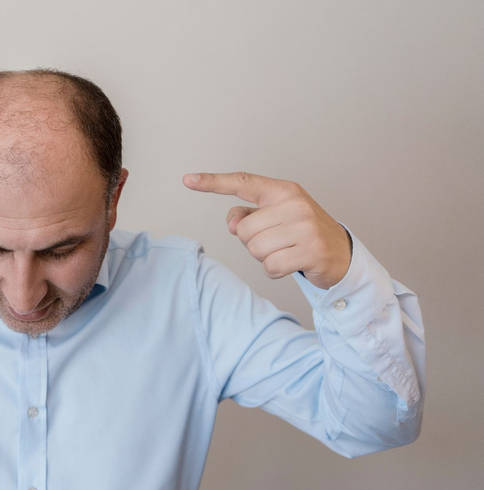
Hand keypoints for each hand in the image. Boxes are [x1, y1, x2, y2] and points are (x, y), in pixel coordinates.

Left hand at [182, 171, 351, 289]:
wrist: (341, 253)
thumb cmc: (299, 233)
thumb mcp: (275, 217)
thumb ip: (248, 216)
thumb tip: (232, 223)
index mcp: (282, 191)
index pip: (242, 182)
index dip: (213, 182)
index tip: (187, 180)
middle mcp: (294, 204)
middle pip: (244, 230)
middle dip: (253, 241)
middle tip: (277, 240)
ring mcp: (304, 227)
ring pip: (255, 249)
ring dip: (264, 256)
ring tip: (285, 250)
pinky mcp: (311, 250)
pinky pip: (270, 266)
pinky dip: (275, 270)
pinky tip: (291, 263)